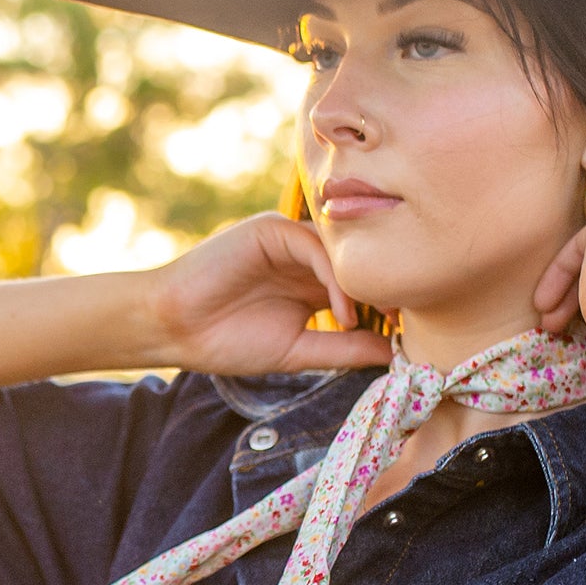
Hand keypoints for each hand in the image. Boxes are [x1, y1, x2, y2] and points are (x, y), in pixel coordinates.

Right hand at [141, 215, 399, 376]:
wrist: (174, 328)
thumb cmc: (226, 341)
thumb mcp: (298, 351)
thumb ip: (343, 348)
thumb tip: (392, 354)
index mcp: (311, 282)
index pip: (362, 284)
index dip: (387, 305)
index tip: (411, 335)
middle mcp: (304, 256)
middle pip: (359, 262)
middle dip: (385, 290)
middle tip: (410, 322)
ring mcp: (288, 239)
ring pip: (342, 252)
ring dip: (364, 287)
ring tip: (377, 321)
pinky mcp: (271, 229)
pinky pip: (315, 247)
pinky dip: (334, 279)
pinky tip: (341, 314)